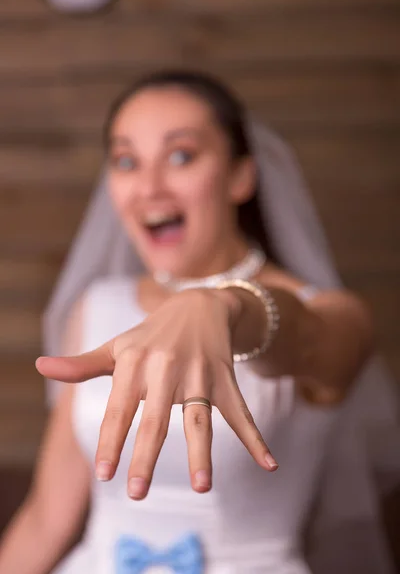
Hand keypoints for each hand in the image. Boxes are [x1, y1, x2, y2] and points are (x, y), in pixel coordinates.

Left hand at [36, 289, 277, 499]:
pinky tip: (269, 464)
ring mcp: (199, 374)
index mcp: (135, 362)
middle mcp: (166, 368)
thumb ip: (83, 364)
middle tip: (137, 492)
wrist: (200, 303)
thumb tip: (42, 368)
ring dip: (201, 454)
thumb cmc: (151, 334)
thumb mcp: (117, 345)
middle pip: (155, 418)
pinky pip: (240, 412)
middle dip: (146, 455)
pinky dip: (256, 439)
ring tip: (201, 487)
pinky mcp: (225, 379)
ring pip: (199, 419)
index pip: (119, 408)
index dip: (110, 440)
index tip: (104, 474)